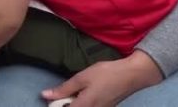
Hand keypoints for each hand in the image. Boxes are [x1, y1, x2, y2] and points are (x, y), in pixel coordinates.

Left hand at [42, 50, 162, 106]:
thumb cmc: (106, 74)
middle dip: (66, 105)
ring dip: (74, 103)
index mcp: (85, 106)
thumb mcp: (81, 78)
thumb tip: (45, 95)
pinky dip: (83, 102)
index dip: (56, 106)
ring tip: (74, 93)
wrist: (132, 74)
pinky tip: (84, 94)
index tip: (52, 99)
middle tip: (63, 94)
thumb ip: (63, 89)